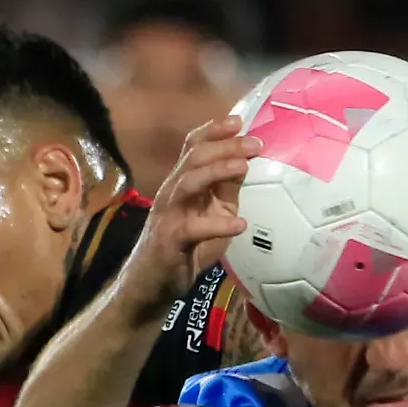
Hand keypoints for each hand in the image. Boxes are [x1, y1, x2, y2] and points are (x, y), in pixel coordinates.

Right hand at [120, 115, 258, 313]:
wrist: (153, 285)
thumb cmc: (184, 249)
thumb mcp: (211, 215)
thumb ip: (225, 192)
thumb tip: (245, 164)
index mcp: (181, 183)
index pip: (193, 147)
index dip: (213, 130)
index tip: (240, 121)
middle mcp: (172, 192)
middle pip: (193, 157)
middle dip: (224, 146)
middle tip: (254, 144)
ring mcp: (168, 215)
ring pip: (188, 182)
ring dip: (217, 171)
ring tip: (244, 167)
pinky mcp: (170, 241)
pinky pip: (193, 228)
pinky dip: (217, 224)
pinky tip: (240, 225)